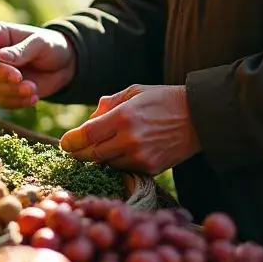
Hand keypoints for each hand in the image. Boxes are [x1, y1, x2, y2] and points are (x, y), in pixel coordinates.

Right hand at [0, 23, 76, 107]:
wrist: (64, 66)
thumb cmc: (51, 46)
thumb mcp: (41, 43)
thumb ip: (22, 50)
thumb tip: (1, 56)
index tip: (2, 61)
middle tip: (20, 78)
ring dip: (10, 90)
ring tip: (33, 89)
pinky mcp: (2, 91)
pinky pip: (0, 100)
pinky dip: (16, 102)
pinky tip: (33, 97)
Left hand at [59, 84, 200, 174]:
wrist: (199, 117)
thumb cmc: (163, 99)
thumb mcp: (133, 92)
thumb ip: (107, 105)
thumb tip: (89, 122)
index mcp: (123, 117)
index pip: (86, 135)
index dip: (71, 141)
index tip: (63, 143)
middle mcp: (130, 140)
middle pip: (93, 154)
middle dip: (79, 154)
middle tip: (72, 151)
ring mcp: (141, 157)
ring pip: (107, 164)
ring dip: (98, 159)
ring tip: (95, 150)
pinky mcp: (152, 169)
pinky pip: (124, 169)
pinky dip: (117, 163)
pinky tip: (116, 154)